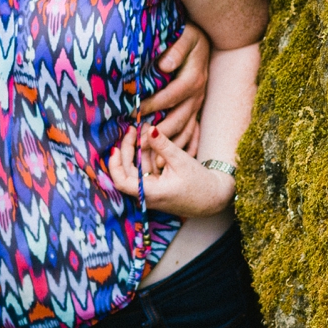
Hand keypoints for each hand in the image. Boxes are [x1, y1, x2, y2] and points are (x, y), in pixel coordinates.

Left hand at [106, 122, 232, 218]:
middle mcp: (147, 196)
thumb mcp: (181, 160)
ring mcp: (151, 193)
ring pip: (136, 169)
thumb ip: (163, 145)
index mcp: (151, 192)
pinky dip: (146, 156)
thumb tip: (149, 129)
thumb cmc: (199, 183)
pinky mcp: (157, 188)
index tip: (116, 147)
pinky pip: (145, 171)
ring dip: (137, 150)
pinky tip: (150, 142)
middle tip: (133, 129)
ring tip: (143, 130)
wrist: (213, 198)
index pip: (122, 181)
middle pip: (127, 172)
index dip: (115, 164)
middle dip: (128, 149)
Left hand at [139, 24, 209, 152]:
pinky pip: (191, 134)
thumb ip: (177, 49)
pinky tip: (168, 161)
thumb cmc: (191, 36)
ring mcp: (198, 105)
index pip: (171, 96)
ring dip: (168, 146)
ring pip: (184, 131)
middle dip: (158, 134)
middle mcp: (197, 95)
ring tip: (150, 160)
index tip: (133, 112)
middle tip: (138, 145)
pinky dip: (181, 148)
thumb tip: (165, 65)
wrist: (208, 39)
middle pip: (178, 120)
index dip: (152, 105)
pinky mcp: (196, 109)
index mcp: (193, 79)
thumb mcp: (187, 37)